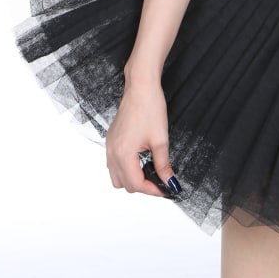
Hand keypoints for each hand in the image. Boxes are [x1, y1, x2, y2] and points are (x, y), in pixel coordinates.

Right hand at [105, 68, 179, 196]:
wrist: (140, 87)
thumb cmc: (150, 108)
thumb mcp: (160, 140)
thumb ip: (163, 165)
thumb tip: (169, 182)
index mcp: (123, 153)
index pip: (135, 184)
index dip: (152, 190)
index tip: (165, 189)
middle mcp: (112, 152)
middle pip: (123, 184)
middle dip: (141, 186)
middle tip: (159, 180)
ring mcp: (109, 146)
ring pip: (116, 176)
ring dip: (132, 178)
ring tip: (149, 170)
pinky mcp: (110, 140)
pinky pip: (114, 163)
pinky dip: (126, 167)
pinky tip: (140, 160)